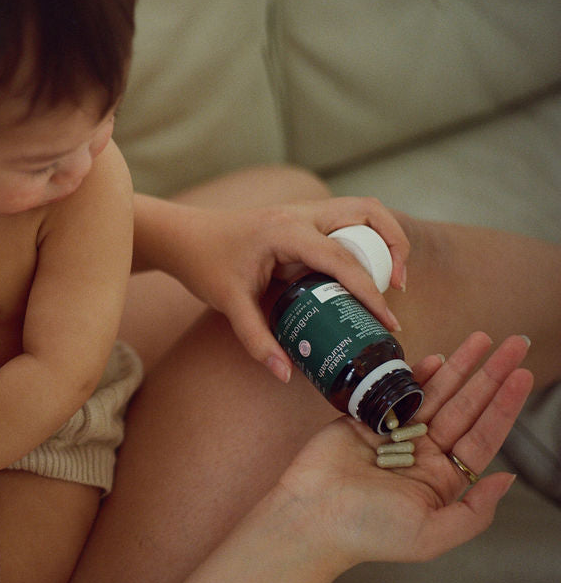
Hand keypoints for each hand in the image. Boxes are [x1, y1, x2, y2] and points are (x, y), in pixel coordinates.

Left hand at [164, 197, 407, 381]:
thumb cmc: (204, 264)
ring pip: (361, 210)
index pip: (343, 259)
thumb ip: (257, 339)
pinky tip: (362, 272)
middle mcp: (301, 213)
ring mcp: (303, 211)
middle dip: (394, 246)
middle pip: (369, 212)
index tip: (389, 322)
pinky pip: (345, 221)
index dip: (371, 292)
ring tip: (391, 278)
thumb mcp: (229, 304)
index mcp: (287, 232)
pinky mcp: (302, 218)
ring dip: (384, 238)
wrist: (183, 236)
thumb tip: (285, 373)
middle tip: (399, 287)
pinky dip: (363, 240)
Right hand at [277, 332, 532, 566]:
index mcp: (442, 480)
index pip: (483, 437)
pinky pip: (395, 391)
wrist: (312, 516)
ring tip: (482, 339)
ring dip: (459, 366)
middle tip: (515, 345)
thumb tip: (509, 479)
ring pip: (436, 394)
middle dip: (490, 375)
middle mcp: (423, 454)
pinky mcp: (364, 419)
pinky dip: (416, 374)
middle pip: (466, 407)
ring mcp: (394, 434)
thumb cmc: (368, 532)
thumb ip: (475, 512)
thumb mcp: (432, 535)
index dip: (504, 405)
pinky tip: (437, 357)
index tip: (523, 375)